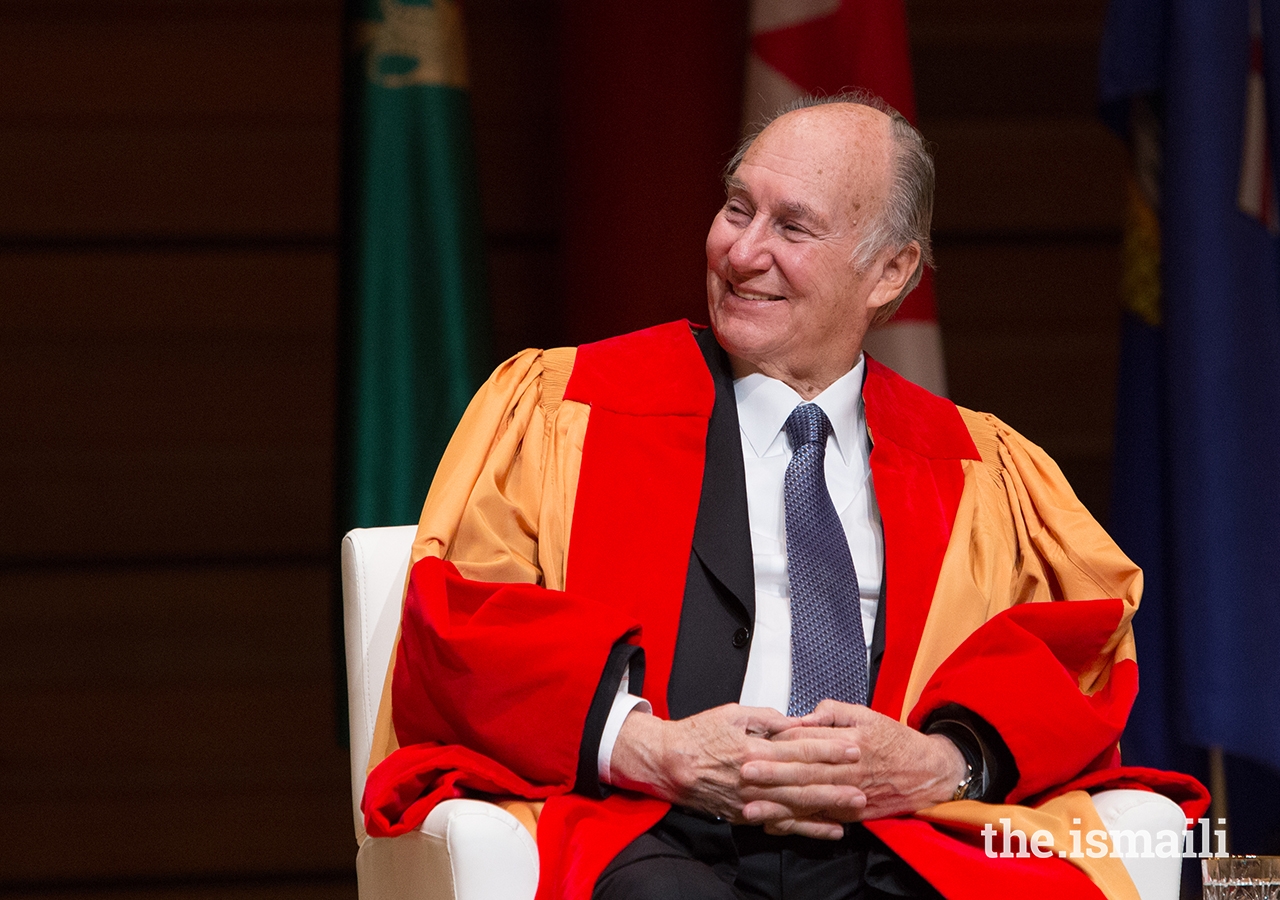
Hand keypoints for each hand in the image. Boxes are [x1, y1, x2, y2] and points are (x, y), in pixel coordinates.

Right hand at [609, 704, 863, 839]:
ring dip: (828, 806)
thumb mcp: (732, 714)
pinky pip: (782, 824)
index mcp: (753, 749)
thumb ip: (766, 718)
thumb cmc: (698, 734)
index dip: (827, 748)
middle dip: (836, 780)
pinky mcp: (747, 815)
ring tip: (855, 805)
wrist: (668, 763)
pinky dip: (807, 828)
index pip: (798, 749)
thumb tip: (795, 722)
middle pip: (803, 780)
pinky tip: (830, 829)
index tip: (851, 746)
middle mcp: (755, 778)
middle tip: (863, 779)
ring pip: (797, 805)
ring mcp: (752, 801)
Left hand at [742, 700, 965, 830]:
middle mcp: (846, 771)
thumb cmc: (894, 740)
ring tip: (751, 807)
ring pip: (808, 801)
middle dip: (772, 773)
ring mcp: (849, 795)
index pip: (807, 742)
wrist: (928, 772)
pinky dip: (798, 824)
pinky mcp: (852, 813)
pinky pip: (821, 819)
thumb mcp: (867, 715)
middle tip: (744, 771)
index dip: (779, 742)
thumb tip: (805, 717)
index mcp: (847, 742)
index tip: (755, 741)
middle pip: (803, 772)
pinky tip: (775, 825)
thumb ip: (834, 712)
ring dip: (778, 805)